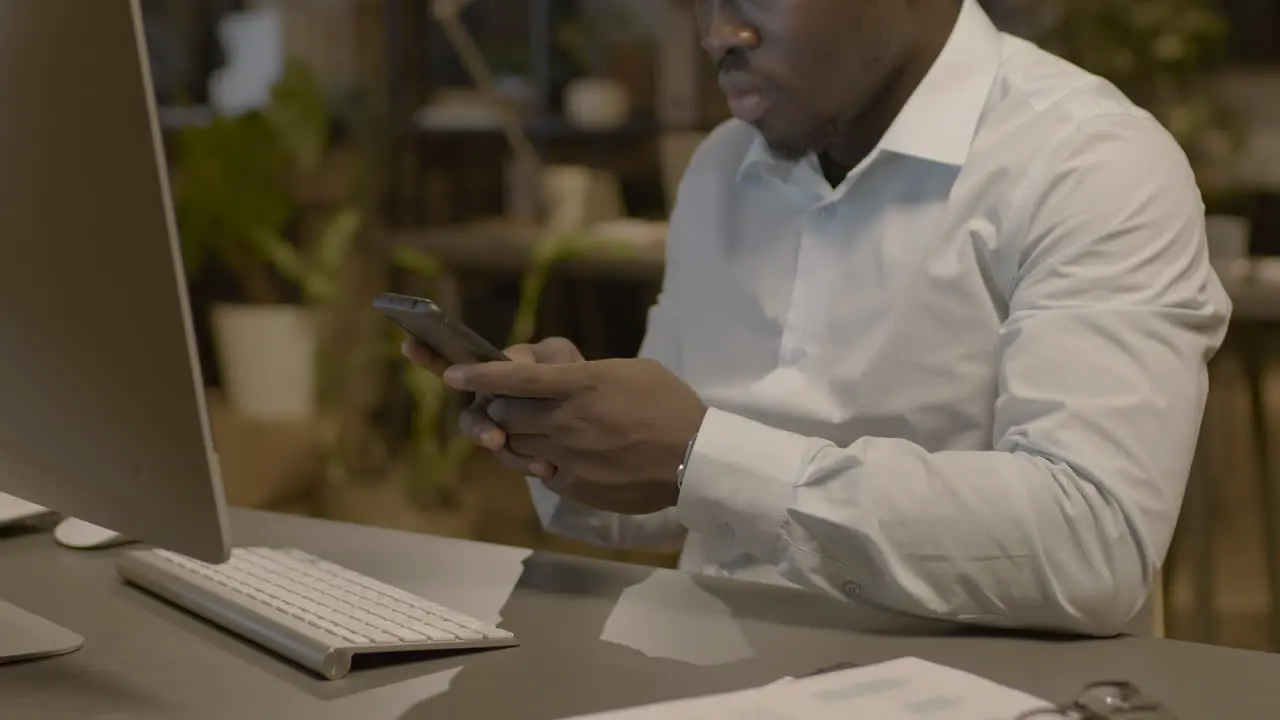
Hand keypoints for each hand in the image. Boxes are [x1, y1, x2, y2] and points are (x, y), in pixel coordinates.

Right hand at [402, 336, 581, 476]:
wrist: (602, 413)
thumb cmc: (575, 373)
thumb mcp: (559, 356)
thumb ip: (535, 357)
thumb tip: (510, 363)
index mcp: (493, 373)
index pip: (455, 363)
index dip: (429, 354)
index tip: (408, 345)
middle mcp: (490, 403)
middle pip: (471, 418)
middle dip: (478, 428)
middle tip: (494, 439)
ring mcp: (502, 430)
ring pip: (492, 444)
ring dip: (508, 453)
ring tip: (535, 462)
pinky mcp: (520, 453)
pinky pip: (515, 461)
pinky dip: (529, 465)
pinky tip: (549, 468)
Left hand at [443, 357, 707, 514]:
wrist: (695, 458)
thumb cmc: (669, 405)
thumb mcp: (629, 370)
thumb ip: (583, 373)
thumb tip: (553, 379)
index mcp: (581, 383)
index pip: (513, 378)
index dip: (477, 376)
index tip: (450, 374)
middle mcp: (567, 420)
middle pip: (504, 414)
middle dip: (497, 408)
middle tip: (506, 405)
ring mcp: (568, 456)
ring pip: (516, 446)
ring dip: (516, 436)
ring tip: (536, 431)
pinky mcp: (574, 486)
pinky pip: (540, 472)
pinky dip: (543, 462)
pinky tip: (564, 456)